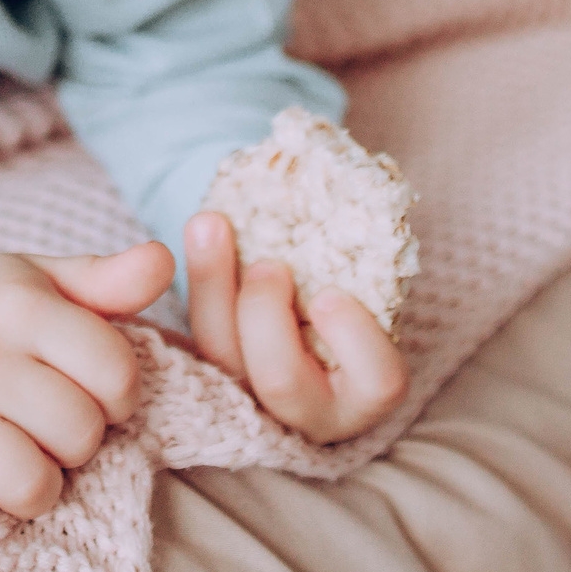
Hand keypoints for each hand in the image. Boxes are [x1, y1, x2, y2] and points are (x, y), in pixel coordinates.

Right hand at [0, 243, 172, 550]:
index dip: (117, 397)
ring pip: (28, 486)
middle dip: (74, 444)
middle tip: (42, 428)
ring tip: (11, 461)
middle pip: (79, 435)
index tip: (87, 393)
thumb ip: (104, 279)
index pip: (118, 375)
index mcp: (18, 302)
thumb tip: (161, 260)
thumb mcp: (35, 283)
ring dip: (30, 489)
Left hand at [183, 211, 406, 443]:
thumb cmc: (343, 280)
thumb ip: (358, 248)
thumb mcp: (362, 272)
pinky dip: (197, 280)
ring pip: (222, 357)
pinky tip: (200, 231)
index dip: (355, 340)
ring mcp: (254, 399)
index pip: (380, 382)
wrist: (300, 291)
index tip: (330, 295)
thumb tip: (341, 162)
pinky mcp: (210, 372)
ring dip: (214, 284)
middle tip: (269, 265)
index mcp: (369, 387)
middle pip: (280, 380)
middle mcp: (314, 409)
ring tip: (211, 225)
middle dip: (265, 316)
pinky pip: (191, 337)